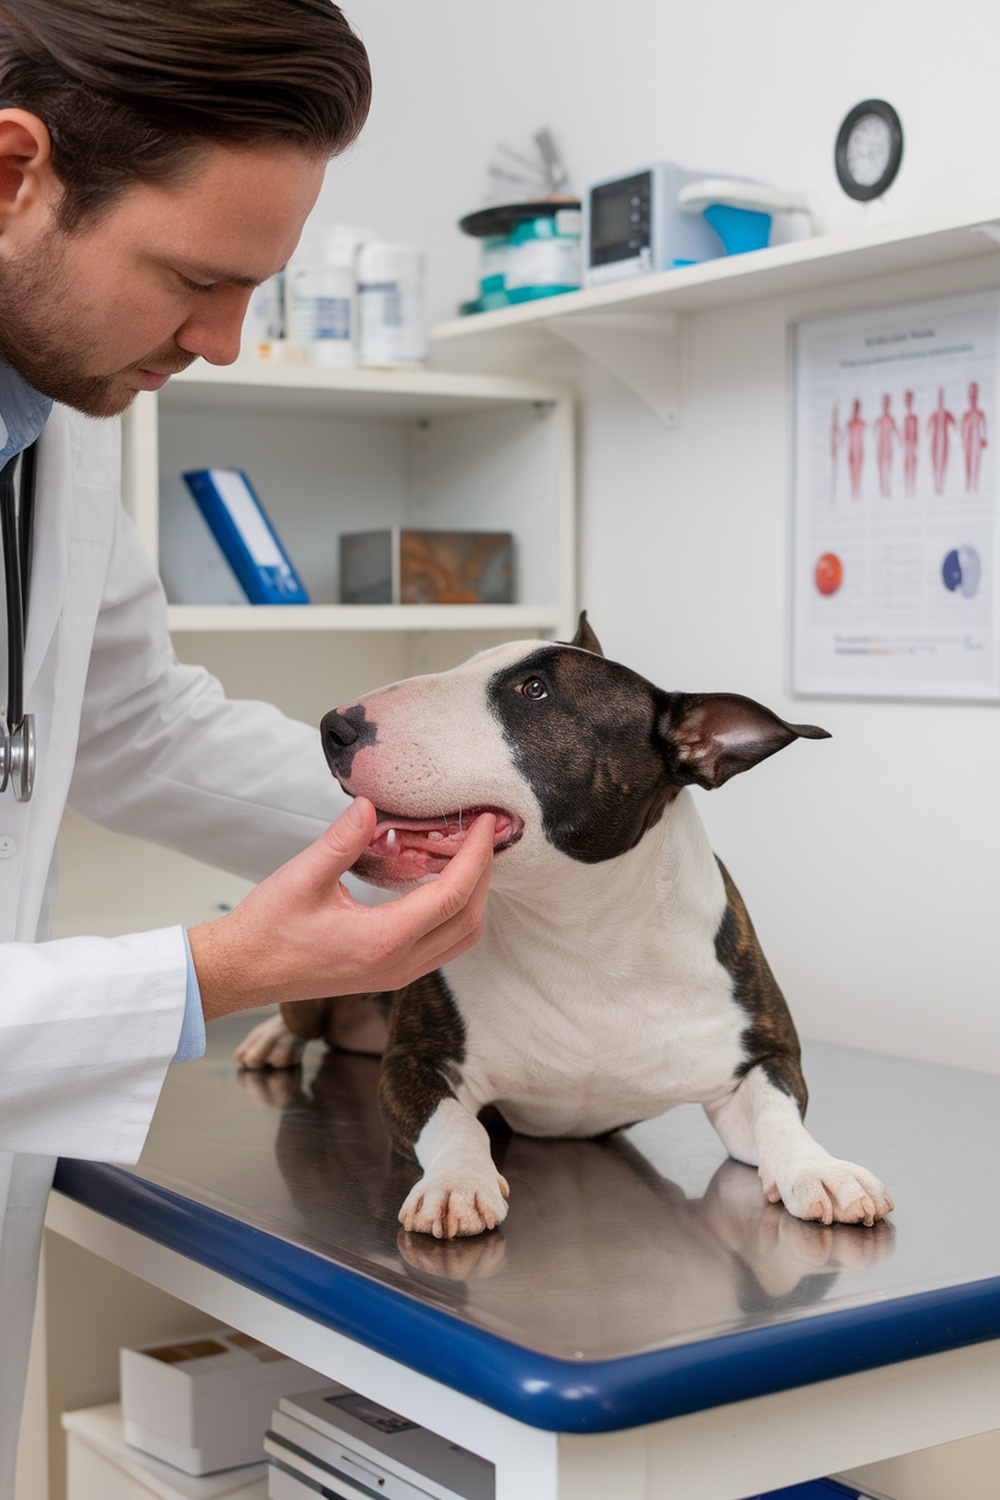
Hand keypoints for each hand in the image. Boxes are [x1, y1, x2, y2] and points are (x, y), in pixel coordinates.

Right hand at [189, 798, 494, 1021]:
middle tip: (485, 834)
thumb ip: (341, 841)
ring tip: (471, 855)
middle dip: (484, 874)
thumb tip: (369, 806)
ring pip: (460, 939)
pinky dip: (456, 913)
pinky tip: (443, 883)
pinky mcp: (389, 974)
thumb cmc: (267, 928)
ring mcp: (397, 974)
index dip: (476, 856)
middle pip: (468, 920)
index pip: (452, 895)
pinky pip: (442, 946)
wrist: (242, 972)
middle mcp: (399, 964)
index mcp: (383, 940)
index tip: (486, 823)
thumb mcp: (301, 877)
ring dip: (474, 897)